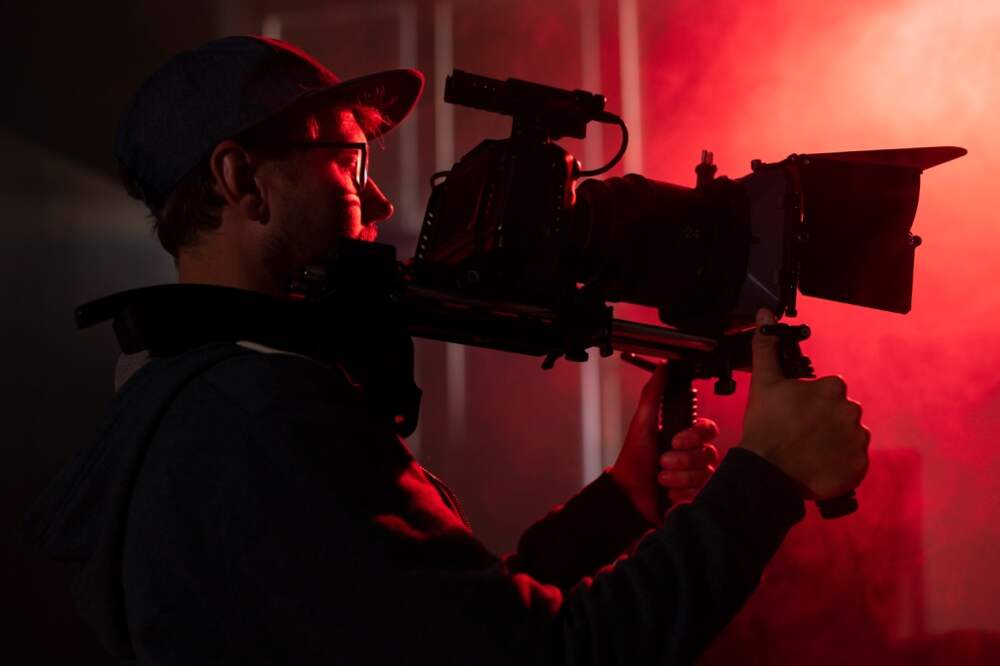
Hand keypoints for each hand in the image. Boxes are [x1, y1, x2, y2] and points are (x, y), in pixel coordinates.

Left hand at [610, 365, 718, 525]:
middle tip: (661, 462)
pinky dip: (680, 493)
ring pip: (704, 474)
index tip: (675, 440)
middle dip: (681, 459)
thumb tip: (663, 367)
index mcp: (684, 436)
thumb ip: (653, 394)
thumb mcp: (642, 423)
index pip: (709, 429)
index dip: (695, 435)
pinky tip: (668, 493)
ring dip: (677, 477)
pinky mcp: (696, 496)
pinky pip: (701, 493)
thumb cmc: (634, 459)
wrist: (628, 495)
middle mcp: (694, 455)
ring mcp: (696, 476)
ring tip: (660, 478)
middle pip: (708, 453)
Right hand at [740, 309, 870, 498]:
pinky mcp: (859, 466)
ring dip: (835, 442)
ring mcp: (857, 440)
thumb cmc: (765, 427)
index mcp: (832, 388)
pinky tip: (820, 465)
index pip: (831, 390)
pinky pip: (855, 462)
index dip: (813, 402)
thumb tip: (765, 315)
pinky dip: (841, 464)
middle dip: (826, 421)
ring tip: (810, 452)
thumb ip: (767, 347)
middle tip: (802, 434)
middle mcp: (850, 411)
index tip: (798, 413)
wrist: (767, 472)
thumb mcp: (763, 383)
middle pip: (842, 413)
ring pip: (849, 436)